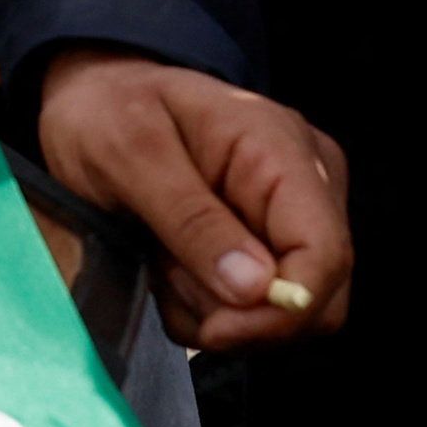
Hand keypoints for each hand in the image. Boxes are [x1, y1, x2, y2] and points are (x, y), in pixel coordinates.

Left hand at [31, 47, 349, 350]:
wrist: (100, 95)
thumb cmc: (112, 108)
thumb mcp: (131, 153)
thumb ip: (191, 220)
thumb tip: (256, 290)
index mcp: (282, 150)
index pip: (325, 253)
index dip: (281, 311)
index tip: (214, 330)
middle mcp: (307, 183)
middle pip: (317, 297)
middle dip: (241, 317)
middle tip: (171, 281)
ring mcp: (293, 215)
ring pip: (283, 314)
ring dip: (215, 311)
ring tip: (164, 261)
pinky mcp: (271, 242)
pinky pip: (257, 311)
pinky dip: (209, 308)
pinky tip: (174, 268)